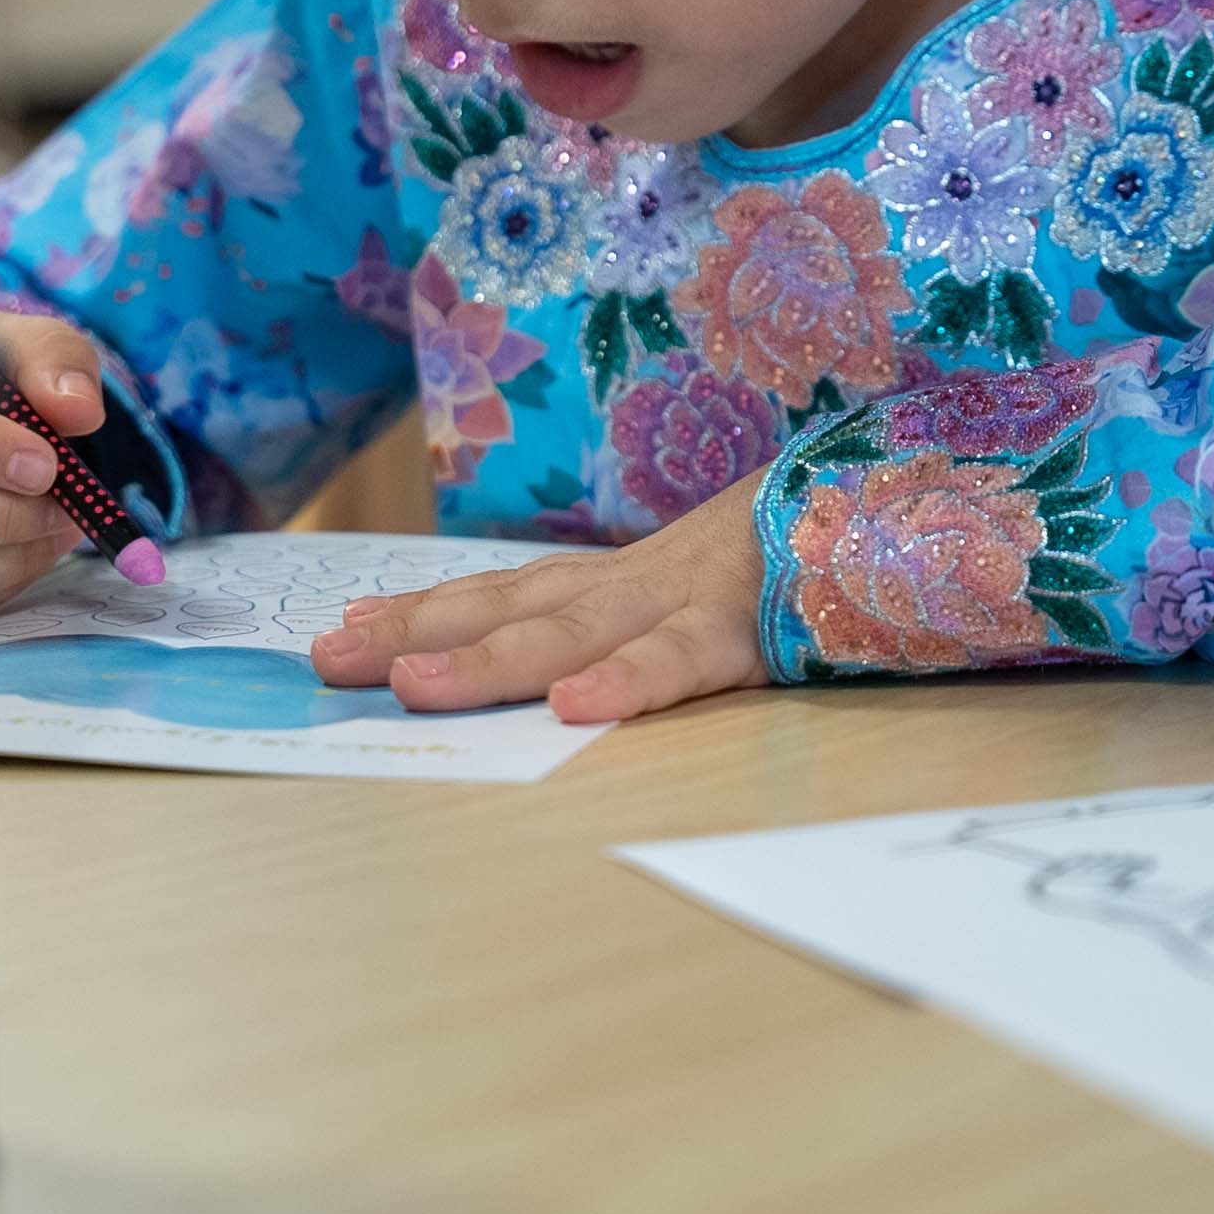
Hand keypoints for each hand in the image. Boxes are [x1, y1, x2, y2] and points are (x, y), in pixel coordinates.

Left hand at [310, 476, 770, 723]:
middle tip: (327, 662)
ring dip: (489, 661)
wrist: (886, 505)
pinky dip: (627, 683)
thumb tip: (552, 672)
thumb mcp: (688, 594)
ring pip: (570, 634)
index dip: (414, 613)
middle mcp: (630, 585)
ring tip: (416, 686)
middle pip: (504, 610)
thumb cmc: (784, 557)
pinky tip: (579, 708)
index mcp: (612, 582)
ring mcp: (682, 602)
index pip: (495, 594)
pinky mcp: (744, 631)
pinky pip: (677, 663)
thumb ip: (622, 624)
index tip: (337, 633)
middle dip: (412, 637)